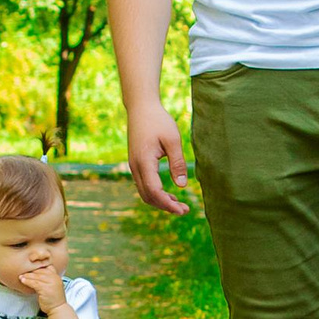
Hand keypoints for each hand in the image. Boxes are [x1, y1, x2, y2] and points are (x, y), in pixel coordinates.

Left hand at [19, 250, 68, 308]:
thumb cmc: (53, 298)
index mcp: (56, 276)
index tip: (30, 267)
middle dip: (31, 271)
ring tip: (20, 276)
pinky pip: (34, 283)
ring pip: (36, 276)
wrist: (58, 308)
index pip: (47, 266)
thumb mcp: (53, 285)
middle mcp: (54, 278)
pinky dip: (27, 281)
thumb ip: (47, 279)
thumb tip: (35, 274)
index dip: (38, 266)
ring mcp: (50, 283)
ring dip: (27, 276)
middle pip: (40, 271)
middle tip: (22, 271)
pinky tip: (22, 281)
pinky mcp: (45, 289)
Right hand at [126, 95, 190, 214]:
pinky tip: (169, 194)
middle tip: (185, 210)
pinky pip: (143, 185)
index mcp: (144, 162)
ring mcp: (133, 166)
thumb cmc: (158, 121)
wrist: (141, 108)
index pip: (154, 191)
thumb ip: (177, 163)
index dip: (168, 204)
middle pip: (148, 196)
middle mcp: (135, 167)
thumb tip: (182, 185)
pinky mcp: (136, 164)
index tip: (182, 210)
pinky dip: (155, 193)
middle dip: (165, 206)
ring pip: (144, 192)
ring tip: (179, 205)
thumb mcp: (173, 140)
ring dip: (160, 201)